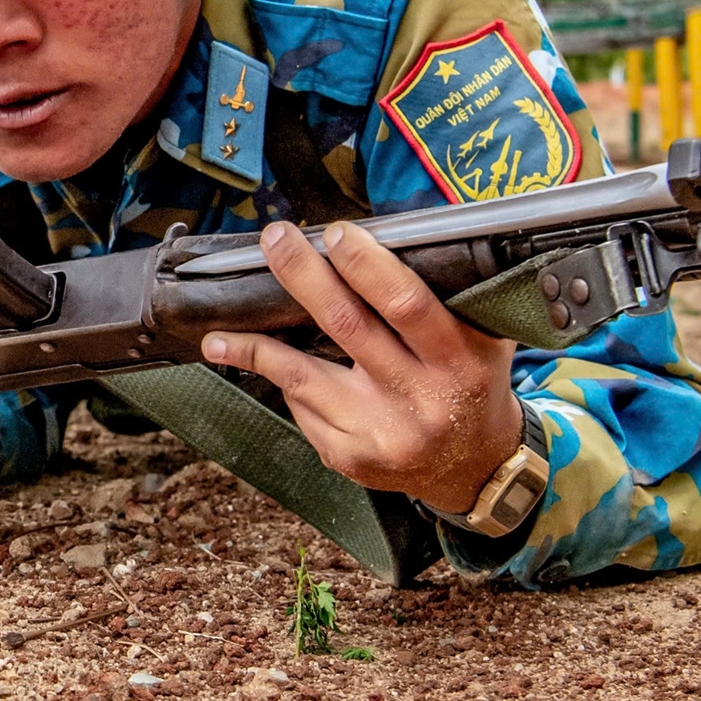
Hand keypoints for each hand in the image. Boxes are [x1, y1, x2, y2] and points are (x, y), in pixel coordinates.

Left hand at [201, 220, 524, 513]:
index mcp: (459, 361)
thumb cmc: (472, 384)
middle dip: (303, 277)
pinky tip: (258, 363)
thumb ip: (450, 295)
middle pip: (347, 326)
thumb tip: (392, 238)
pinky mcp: (352, 457)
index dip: (366, 265)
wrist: (474, 468)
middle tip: (275, 240)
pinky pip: (302, 407)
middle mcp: (420, 399)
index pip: (405, 303)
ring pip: (303, 376)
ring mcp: (382, 433)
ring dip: (256, 345)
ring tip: (217, 329)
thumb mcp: (482, 338)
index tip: (334, 233)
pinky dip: (281, 380)